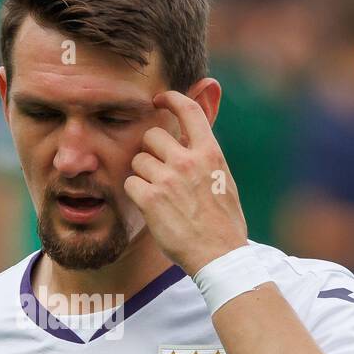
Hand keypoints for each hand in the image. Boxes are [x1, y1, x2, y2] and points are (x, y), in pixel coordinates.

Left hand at [124, 90, 248, 275]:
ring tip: (159, 196)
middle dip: (150, 151)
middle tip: (158, 171)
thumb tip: (189, 141)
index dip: (171, 99)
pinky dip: (135, 195)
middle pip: (152, 136)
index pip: (189, 110)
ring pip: (138, 161)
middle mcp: (188, 161)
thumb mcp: (223, 180)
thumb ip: (205, 158)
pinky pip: (130, 184)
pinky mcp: (151, 199)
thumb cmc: (224, 223)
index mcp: (210, 153)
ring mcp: (168, 179)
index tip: (159, 99)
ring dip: (143, 176)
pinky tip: (150, 208)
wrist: (220, 255)